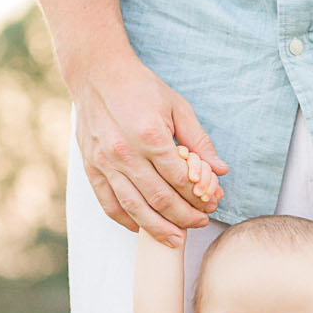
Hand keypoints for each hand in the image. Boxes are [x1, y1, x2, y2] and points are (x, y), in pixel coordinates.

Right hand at [70, 53, 226, 244]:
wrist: (96, 73)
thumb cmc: (141, 88)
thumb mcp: (178, 107)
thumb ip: (200, 140)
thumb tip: (221, 170)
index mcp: (150, 136)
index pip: (181, 180)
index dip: (200, 197)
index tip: (211, 204)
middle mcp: (125, 153)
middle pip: (160, 199)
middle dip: (184, 217)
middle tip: (199, 223)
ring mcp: (105, 162)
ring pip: (134, 207)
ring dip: (158, 228)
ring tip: (175, 240)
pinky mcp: (91, 166)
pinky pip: (108, 202)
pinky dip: (125, 220)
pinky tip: (141, 228)